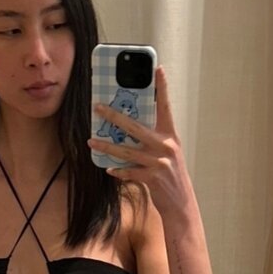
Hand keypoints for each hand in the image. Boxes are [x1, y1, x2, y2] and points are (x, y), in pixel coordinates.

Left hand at [88, 66, 194, 219]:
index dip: (162, 87)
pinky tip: (108, 169)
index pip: (165, 107)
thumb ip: (153, 140)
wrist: (181, 204)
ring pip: (127, 151)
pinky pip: (130, 172)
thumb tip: (129, 129)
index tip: (157, 69)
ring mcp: (159, 162)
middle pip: (135, 127)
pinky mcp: (153, 178)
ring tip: (91, 141)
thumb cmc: (171, 177)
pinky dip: (118, 171)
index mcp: (170, 136)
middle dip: (114, 117)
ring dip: (107, 146)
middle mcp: (166, 146)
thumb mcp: (168, 154)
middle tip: (98, 107)